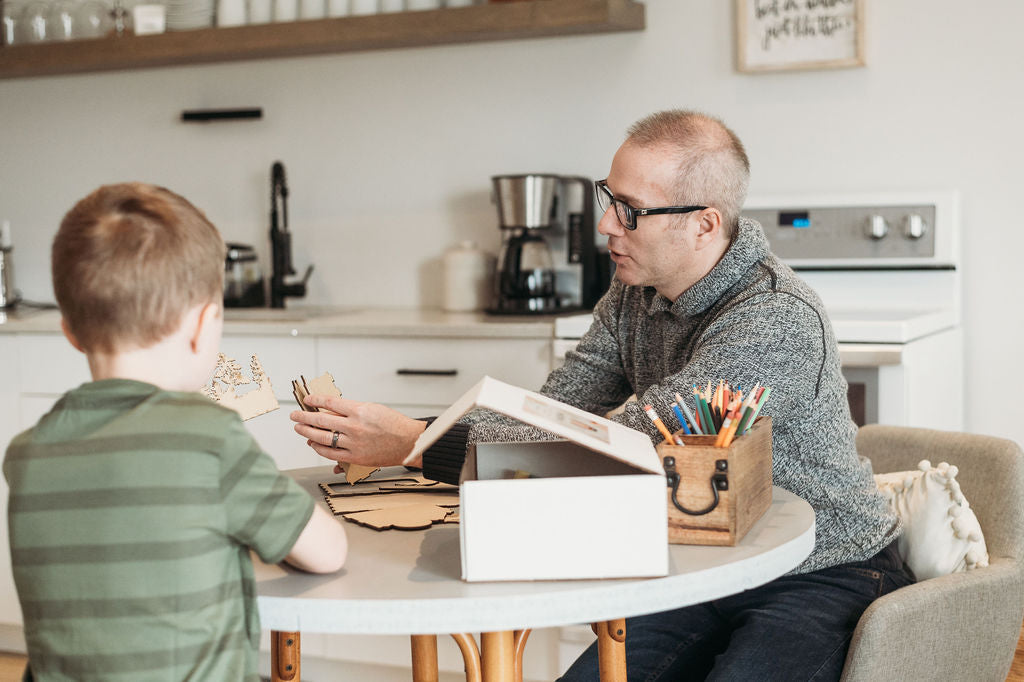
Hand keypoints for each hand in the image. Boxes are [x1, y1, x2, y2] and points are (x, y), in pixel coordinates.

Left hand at [290, 395, 427, 471]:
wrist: (408, 442)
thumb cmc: (394, 424)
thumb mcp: (373, 408)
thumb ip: (351, 410)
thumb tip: (331, 410)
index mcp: (359, 410)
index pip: (329, 402)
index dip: (315, 400)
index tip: (307, 399)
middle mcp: (354, 427)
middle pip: (321, 420)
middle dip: (304, 417)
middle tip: (295, 415)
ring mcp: (353, 443)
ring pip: (322, 437)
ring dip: (307, 432)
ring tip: (299, 428)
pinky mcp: (355, 457)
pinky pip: (330, 453)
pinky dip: (319, 448)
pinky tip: (313, 443)